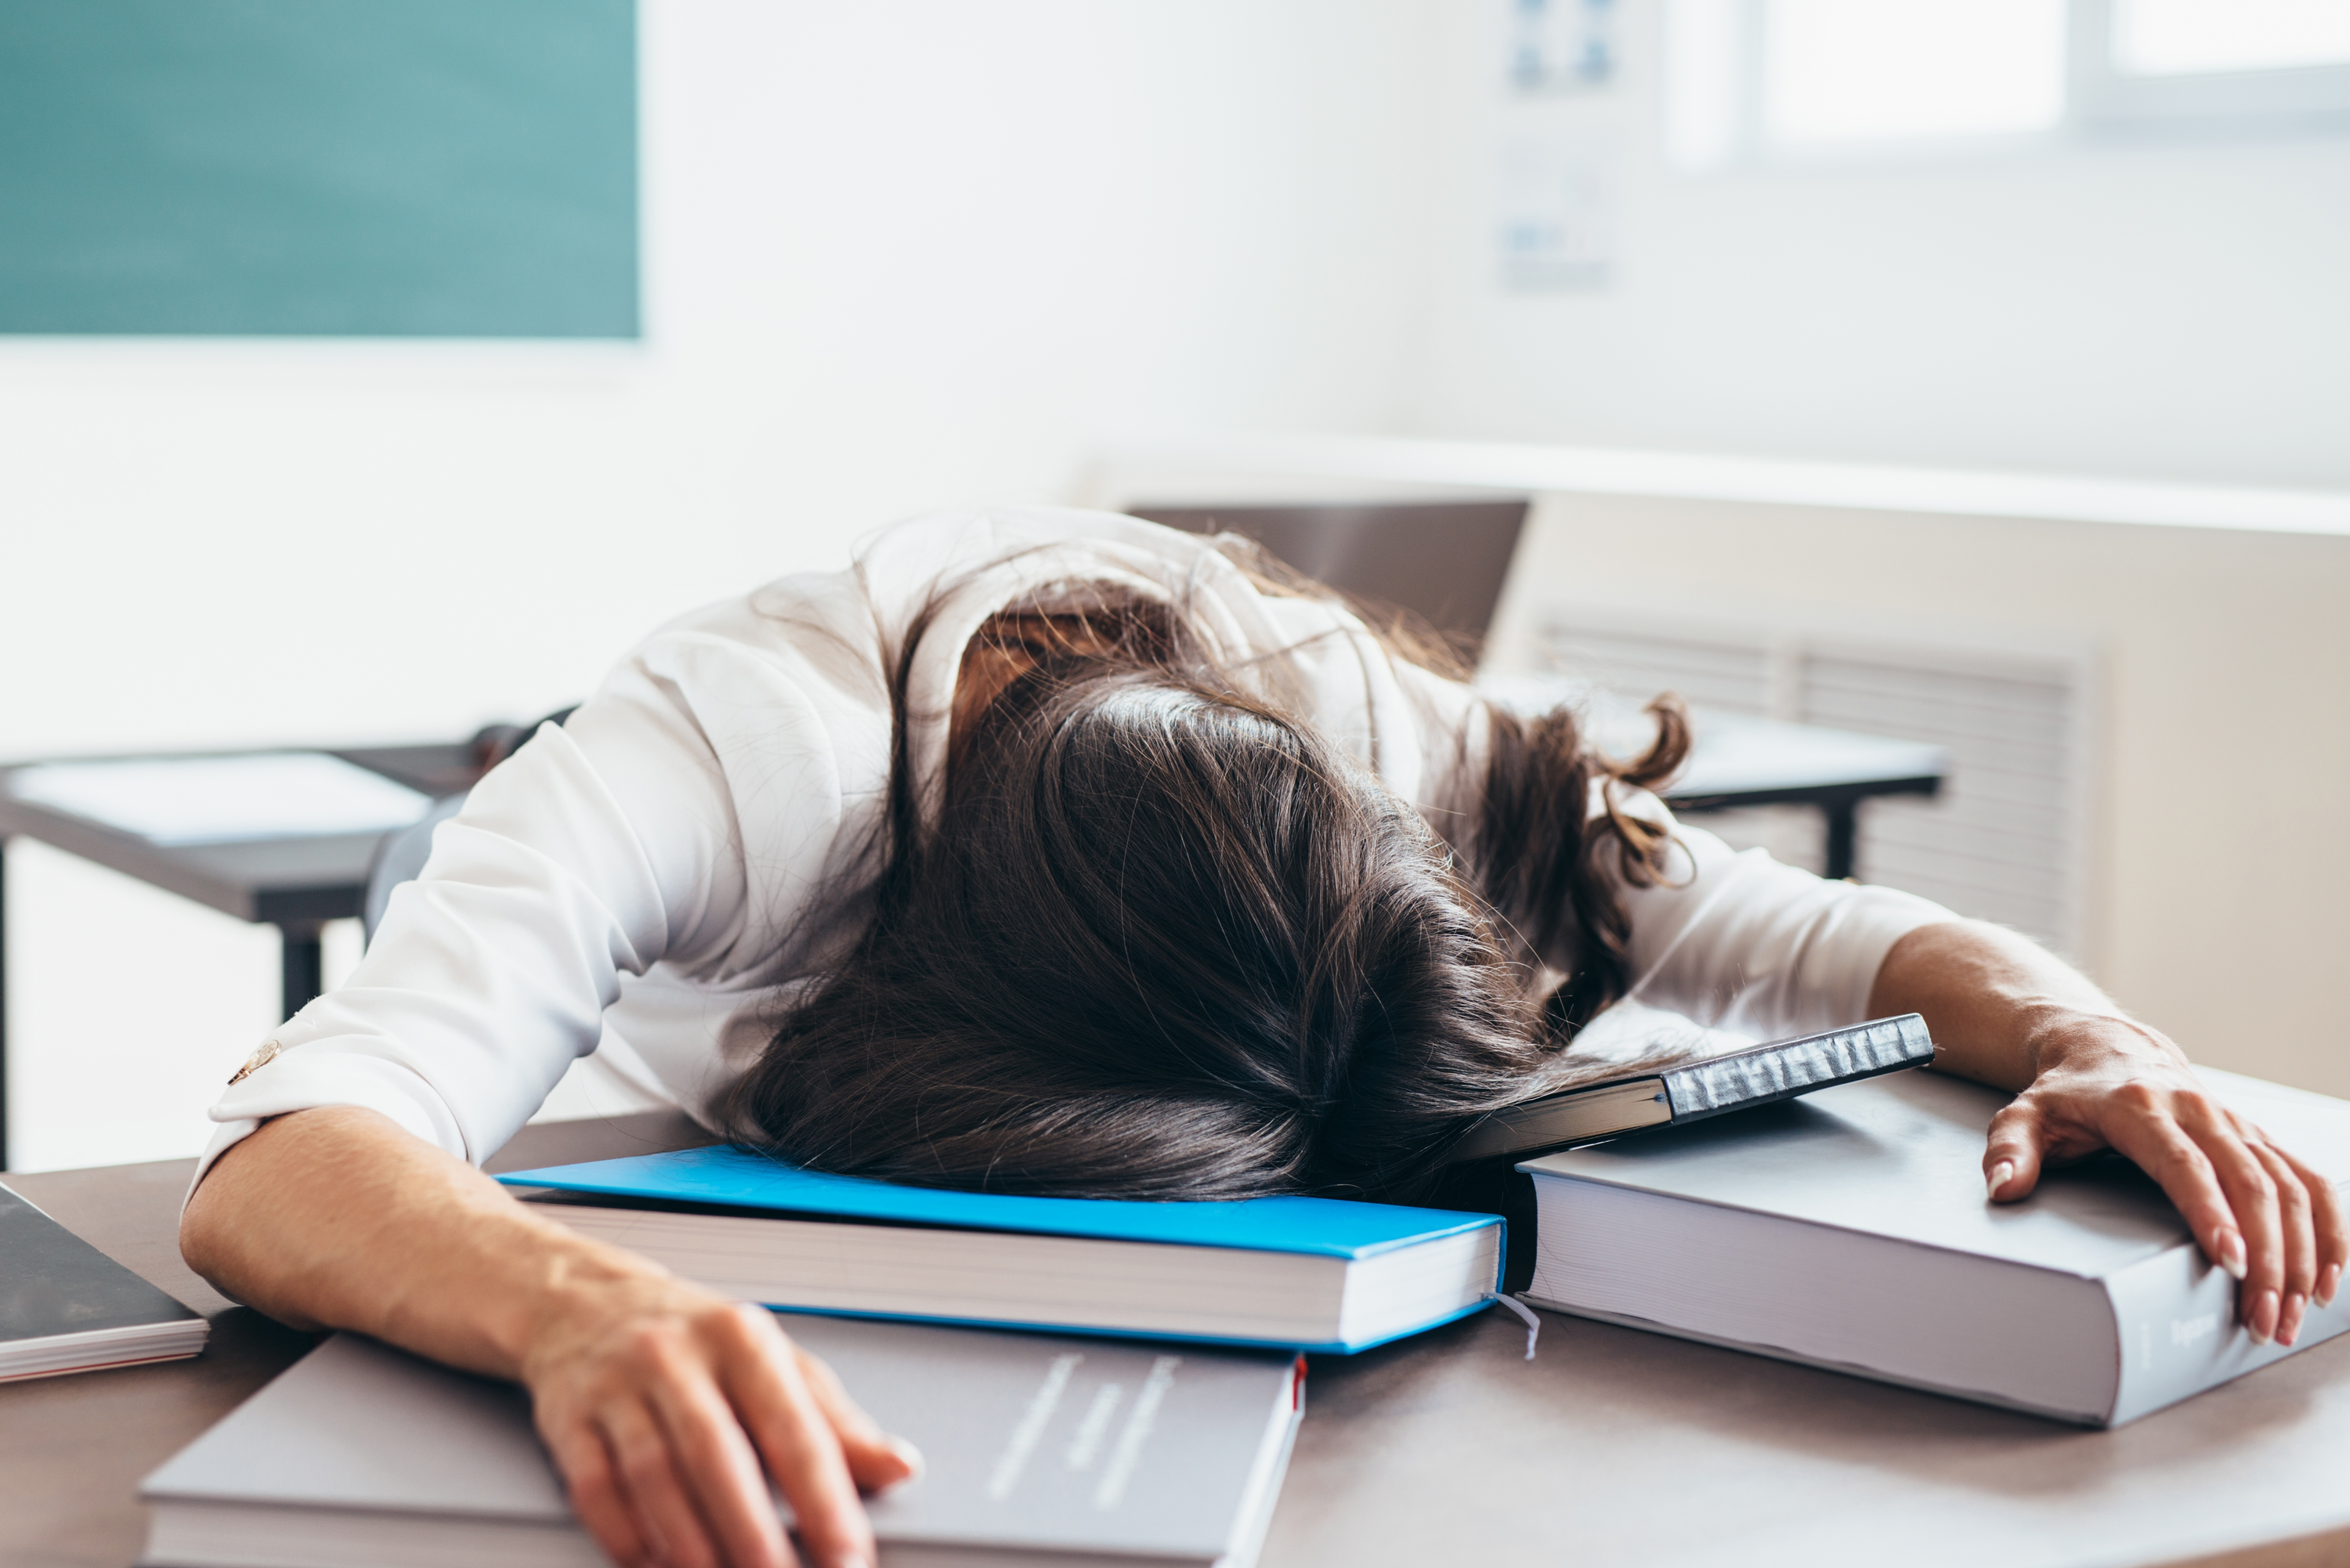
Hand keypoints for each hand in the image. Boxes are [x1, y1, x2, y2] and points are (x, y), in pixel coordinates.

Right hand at [522, 1276, 917, 1567]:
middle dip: (753, 1535)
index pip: (794, 1430)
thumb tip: (900, 1467)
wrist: (584, 1304)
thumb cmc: (697, 1341)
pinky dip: (626, 1535)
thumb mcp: (776, 1363)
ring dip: (690, 1546)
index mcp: (743, 1339)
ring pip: (654, 1477)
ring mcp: (617, 1386)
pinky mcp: (568, 1418)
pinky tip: (652, 1563)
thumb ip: (838, 1422)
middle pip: (718, 1458)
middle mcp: (678, 1357)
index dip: (825, 1502)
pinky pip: (595, 1488)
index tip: (849, 1557)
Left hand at [1984, 1011, 2347, 1347]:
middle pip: (2249, 1183)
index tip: (2231, 1261)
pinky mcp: (2257, 1137)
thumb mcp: (2023, 1114)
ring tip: (2293, 1314)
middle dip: (2266, 1256)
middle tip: (2265, 1317)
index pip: (2184, 1164)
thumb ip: (2009, 1150)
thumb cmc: (2066, 1092)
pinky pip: (2307, 1179)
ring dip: (2299, 1254)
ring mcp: (2234, 1123)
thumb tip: (2002, 1187)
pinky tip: (2330, 1274)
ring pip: (2287, 1187)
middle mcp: (2198, 1111)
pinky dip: (2328, 1227)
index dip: (2210, 1211)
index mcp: (2141, 1108)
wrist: (2109, 1047)